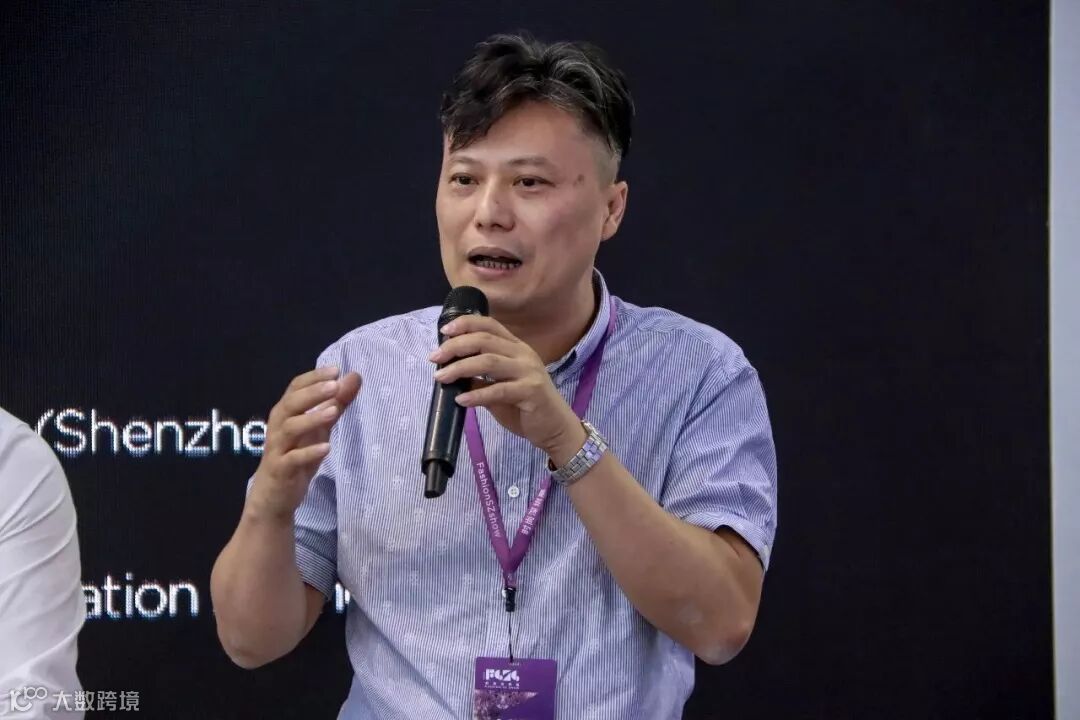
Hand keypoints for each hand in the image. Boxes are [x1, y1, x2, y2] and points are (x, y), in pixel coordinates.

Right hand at [248, 366, 360, 519]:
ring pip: (290, 428)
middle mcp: (278, 426)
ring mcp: (278, 448)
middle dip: (313, 393)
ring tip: (334, 412)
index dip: (314, 378)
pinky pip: (292, 459)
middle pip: (291, 404)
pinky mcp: (281, 470)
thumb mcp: (320, 428)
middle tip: (335, 385)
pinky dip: (309, 452)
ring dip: (312, 419)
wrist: (274, 496)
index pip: (296, 388)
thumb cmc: (296, 455)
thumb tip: (354, 376)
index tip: (336, 370)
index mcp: (286, 413)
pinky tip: (326, 447)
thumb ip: (336, 403)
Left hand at [428, 315, 580, 454]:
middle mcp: (523, 354)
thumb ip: (481, 378)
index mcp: (516, 348)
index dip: (466, 324)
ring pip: (488, 362)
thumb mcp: (500, 388)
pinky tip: (461, 400)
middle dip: (455, 346)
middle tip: (435, 357)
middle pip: (484, 340)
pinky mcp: (531, 392)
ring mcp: (529, 372)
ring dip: (460, 368)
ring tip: (441, 377)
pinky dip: (476, 394)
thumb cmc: (526, 407)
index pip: (490, 325)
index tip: (444, 330)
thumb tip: (452, 371)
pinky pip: (498, 390)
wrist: (555, 428)